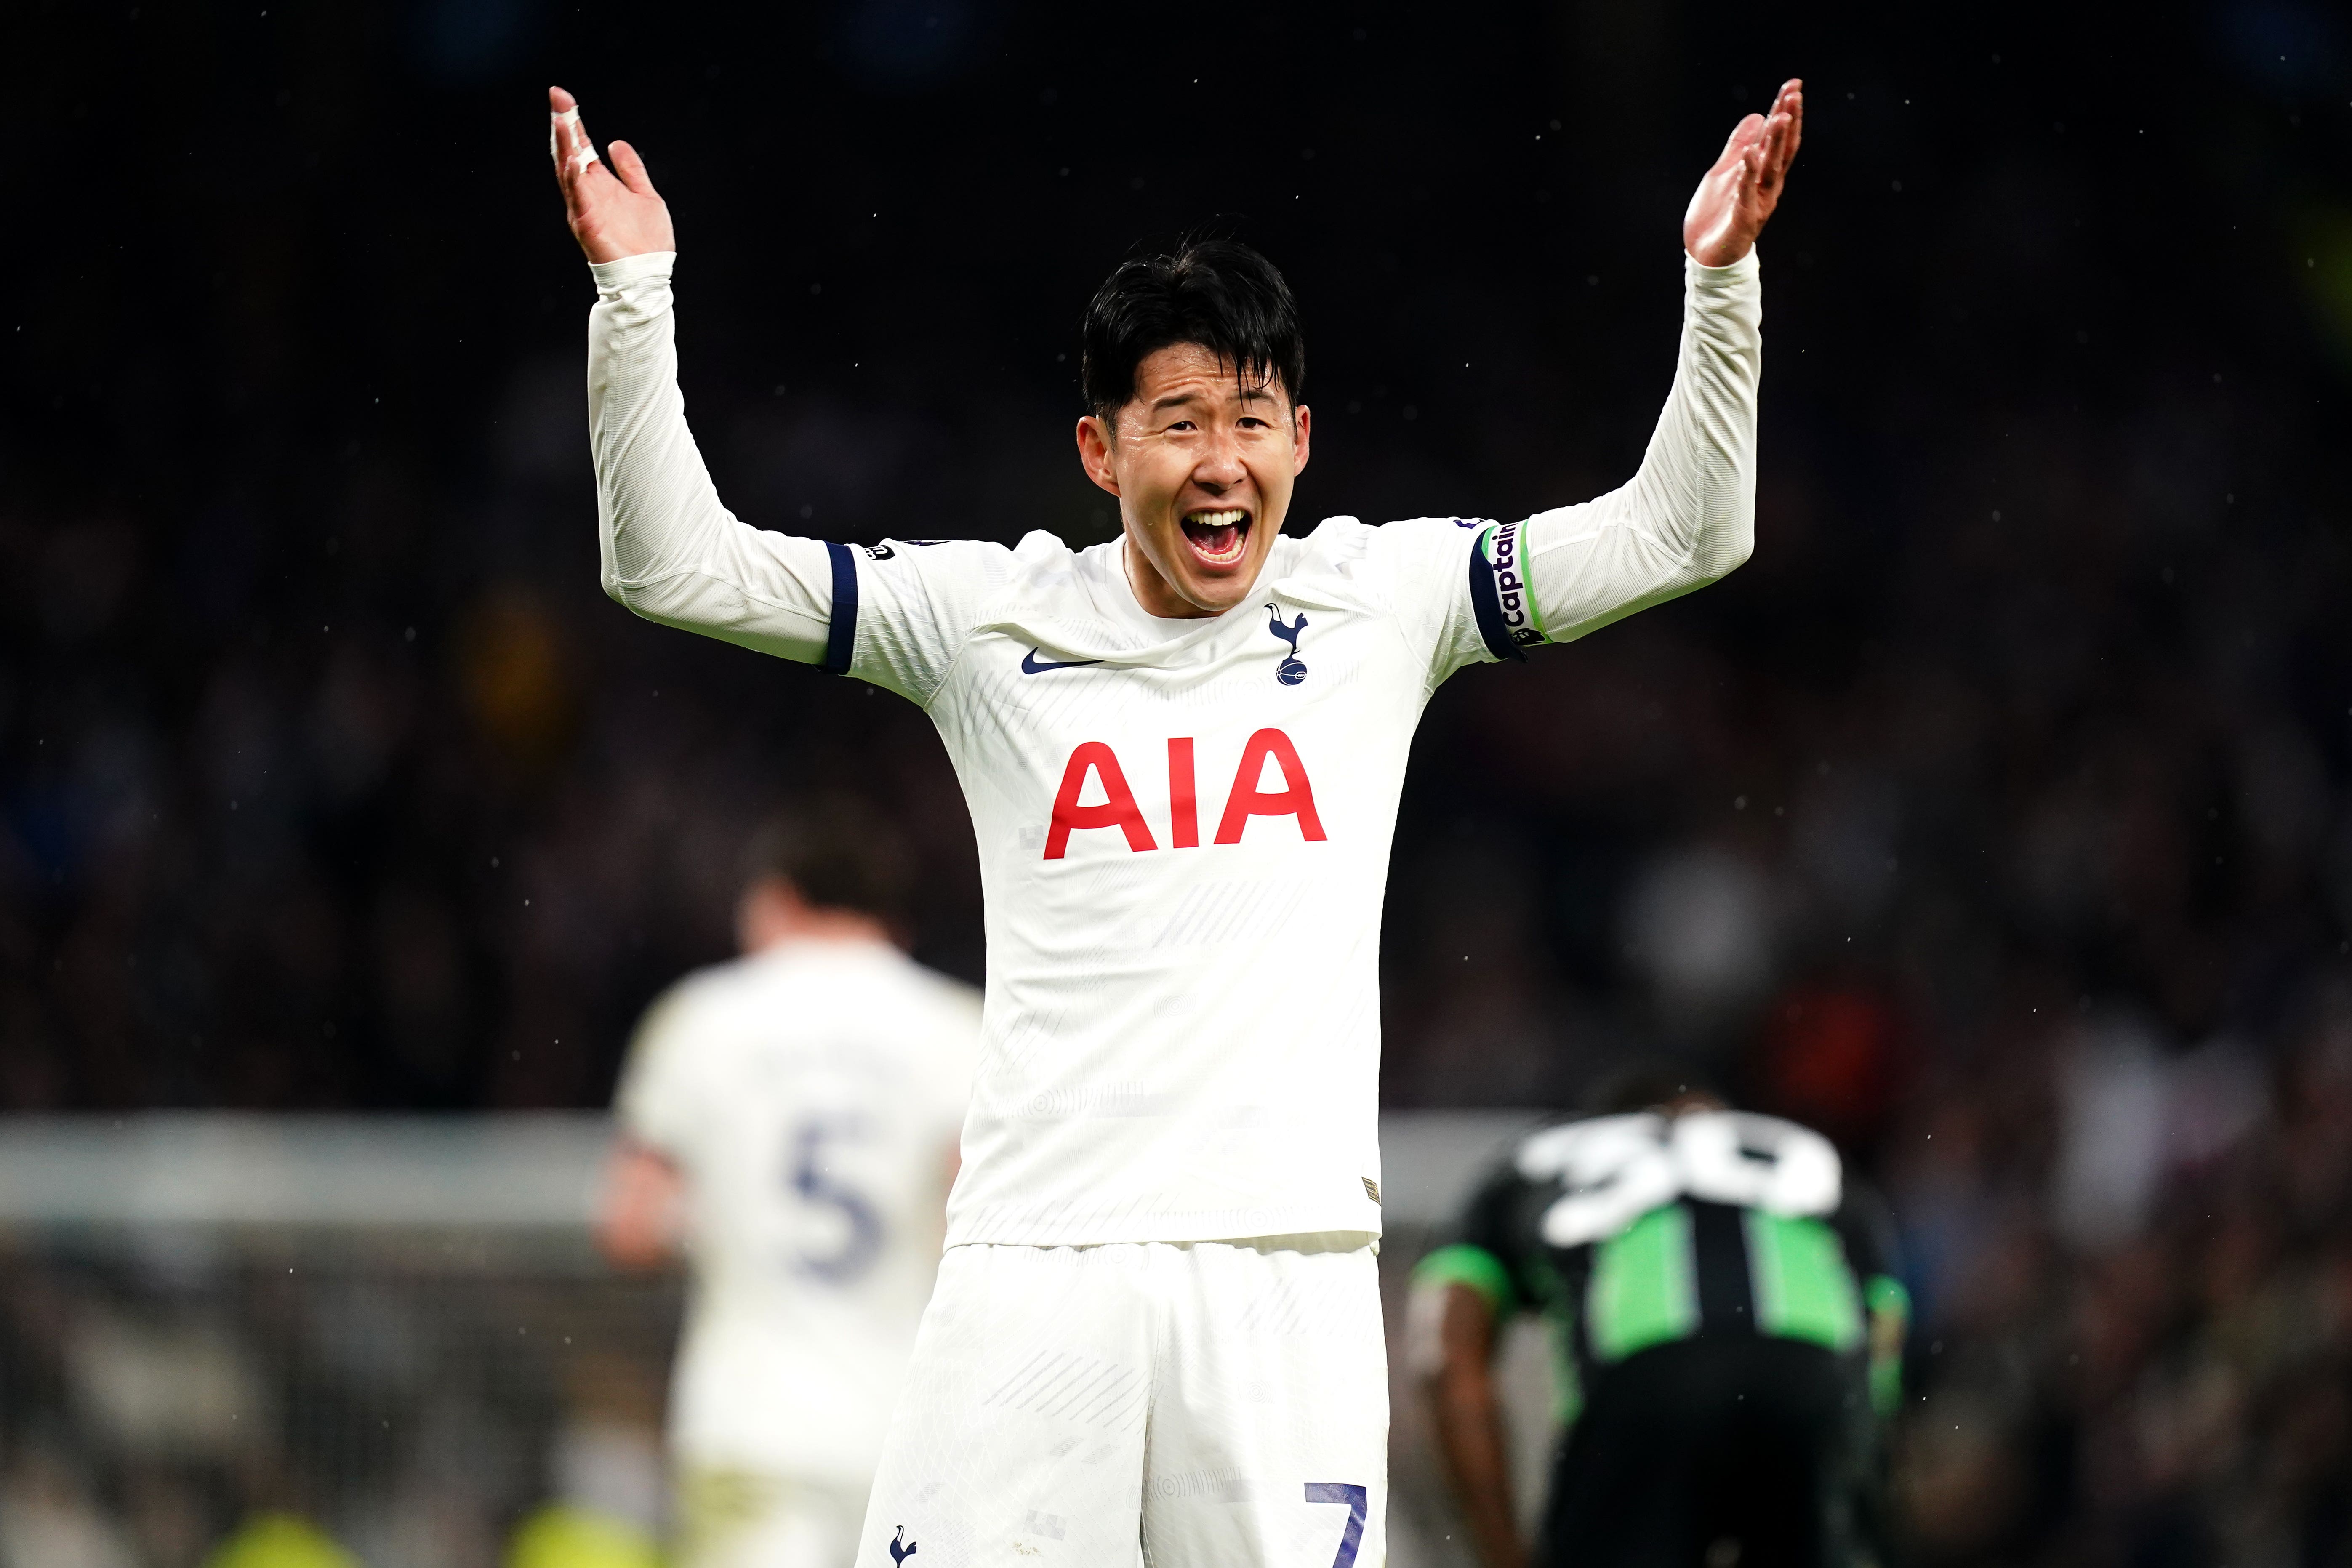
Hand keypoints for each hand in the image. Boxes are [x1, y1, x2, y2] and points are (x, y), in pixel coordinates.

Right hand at [549, 85, 675, 263]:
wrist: (648, 276)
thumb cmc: (647, 242)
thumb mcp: (644, 196)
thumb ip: (631, 170)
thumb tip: (617, 143)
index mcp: (600, 185)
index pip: (582, 147)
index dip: (573, 122)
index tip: (564, 98)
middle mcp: (587, 193)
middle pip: (570, 152)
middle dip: (563, 124)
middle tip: (558, 97)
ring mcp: (584, 207)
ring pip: (568, 169)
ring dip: (564, 143)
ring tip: (561, 117)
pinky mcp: (587, 222)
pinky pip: (577, 195)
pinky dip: (573, 175)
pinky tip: (572, 157)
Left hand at [1682, 79, 1802, 266]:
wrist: (1705, 255)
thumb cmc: (1717, 215)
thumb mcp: (1725, 172)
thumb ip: (1739, 146)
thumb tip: (1756, 116)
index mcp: (1763, 173)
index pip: (1777, 138)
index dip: (1785, 111)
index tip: (1793, 85)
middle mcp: (1766, 186)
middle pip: (1780, 149)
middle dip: (1788, 121)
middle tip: (1794, 94)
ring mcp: (1757, 203)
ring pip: (1770, 169)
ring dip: (1775, 143)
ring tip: (1780, 117)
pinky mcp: (1743, 220)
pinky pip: (1746, 194)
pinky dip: (1748, 174)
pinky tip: (1750, 155)